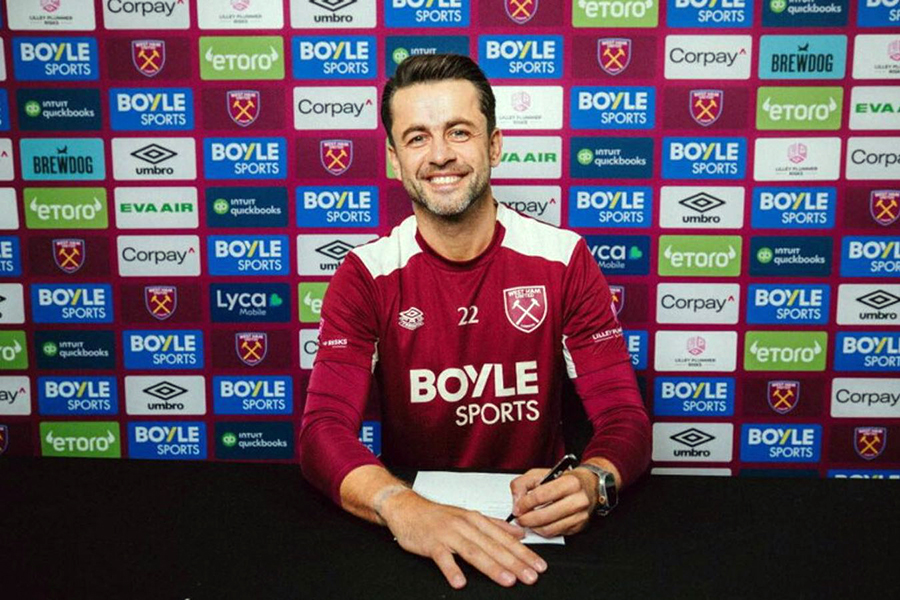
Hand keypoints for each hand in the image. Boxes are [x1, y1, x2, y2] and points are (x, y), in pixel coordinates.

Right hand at [379, 490, 547, 588]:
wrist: (407, 508)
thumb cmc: (438, 515)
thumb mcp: (469, 515)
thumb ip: (495, 525)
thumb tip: (519, 532)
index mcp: (476, 520)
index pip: (505, 539)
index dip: (524, 553)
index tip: (538, 566)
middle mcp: (465, 526)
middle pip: (494, 547)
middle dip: (514, 563)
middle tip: (530, 577)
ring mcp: (448, 535)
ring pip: (473, 552)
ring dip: (491, 567)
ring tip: (507, 580)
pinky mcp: (431, 544)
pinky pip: (443, 558)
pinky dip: (452, 570)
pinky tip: (460, 582)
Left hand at [509, 468, 598, 536]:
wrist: (589, 485)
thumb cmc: (564, 479)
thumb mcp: (540, 473)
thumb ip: (523, 483)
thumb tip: (516, 500)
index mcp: (570, 482)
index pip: (541, 495)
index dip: (525, 504)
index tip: (517, 508)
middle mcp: (578, 499)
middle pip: (546, 516)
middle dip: (527, 519)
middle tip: (519, 518)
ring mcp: (580, 515)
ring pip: (550, 528)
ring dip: (534, 527)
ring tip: (527, 522)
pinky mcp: (579, 527)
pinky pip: (556, 533)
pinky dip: (544, 531)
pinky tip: (539, 524)